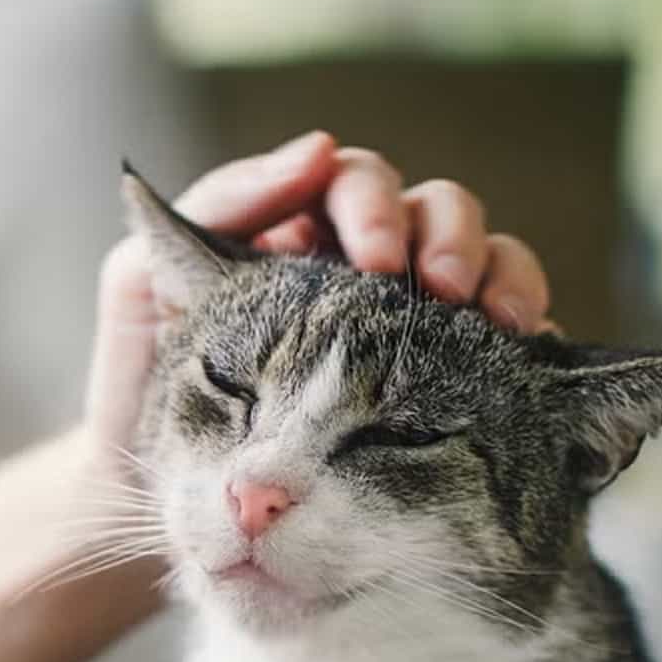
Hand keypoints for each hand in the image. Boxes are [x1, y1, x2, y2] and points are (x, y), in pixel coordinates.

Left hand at [85, 130, 552, 461]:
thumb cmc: (137, 396)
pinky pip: (499, 347)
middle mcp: (354, 276)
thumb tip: (315, 151)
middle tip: (440, 288)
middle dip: (446, 235)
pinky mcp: (435, 390)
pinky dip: (524, 336)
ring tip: (496, 320)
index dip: (371, 201)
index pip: (352, 183)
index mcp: (292, 243)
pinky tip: (524, 356)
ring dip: (498, 274)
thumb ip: (211, 210)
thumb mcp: (139, 292)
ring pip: (480, 264)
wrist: (145, 510)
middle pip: (431, 212)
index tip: (373, 255)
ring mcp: (400, 332)